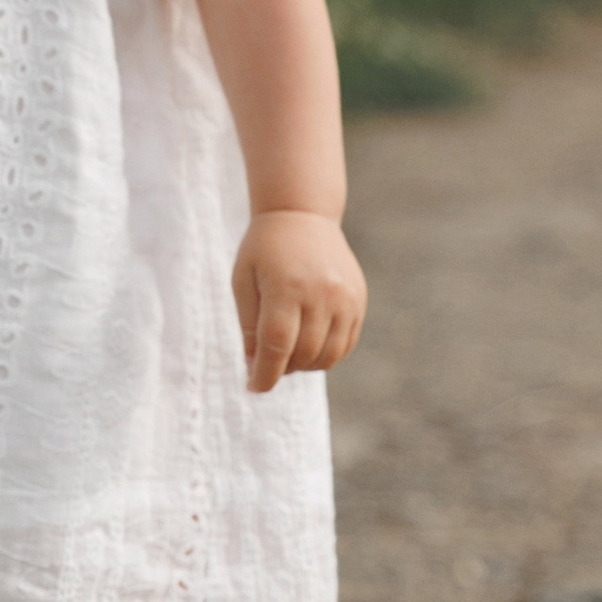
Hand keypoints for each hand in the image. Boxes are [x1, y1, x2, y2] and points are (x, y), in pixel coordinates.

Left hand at [233, 209, 366, 393]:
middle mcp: (321, 293)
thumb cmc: (264, 248)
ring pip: (328, 355)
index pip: (277, 345)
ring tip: (287, 354)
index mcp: (286, 286)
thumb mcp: (243, 280)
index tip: (253, 387)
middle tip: (266, 364)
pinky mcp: (358, 300)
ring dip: (305, 365)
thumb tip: (254, 367)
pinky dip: (326, 354)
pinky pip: (345, 344)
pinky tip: (308, 345)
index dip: (265, 373)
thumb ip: (249, 325)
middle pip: (304, 354)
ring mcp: (345, 297)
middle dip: (282, 369)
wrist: (302, 213)